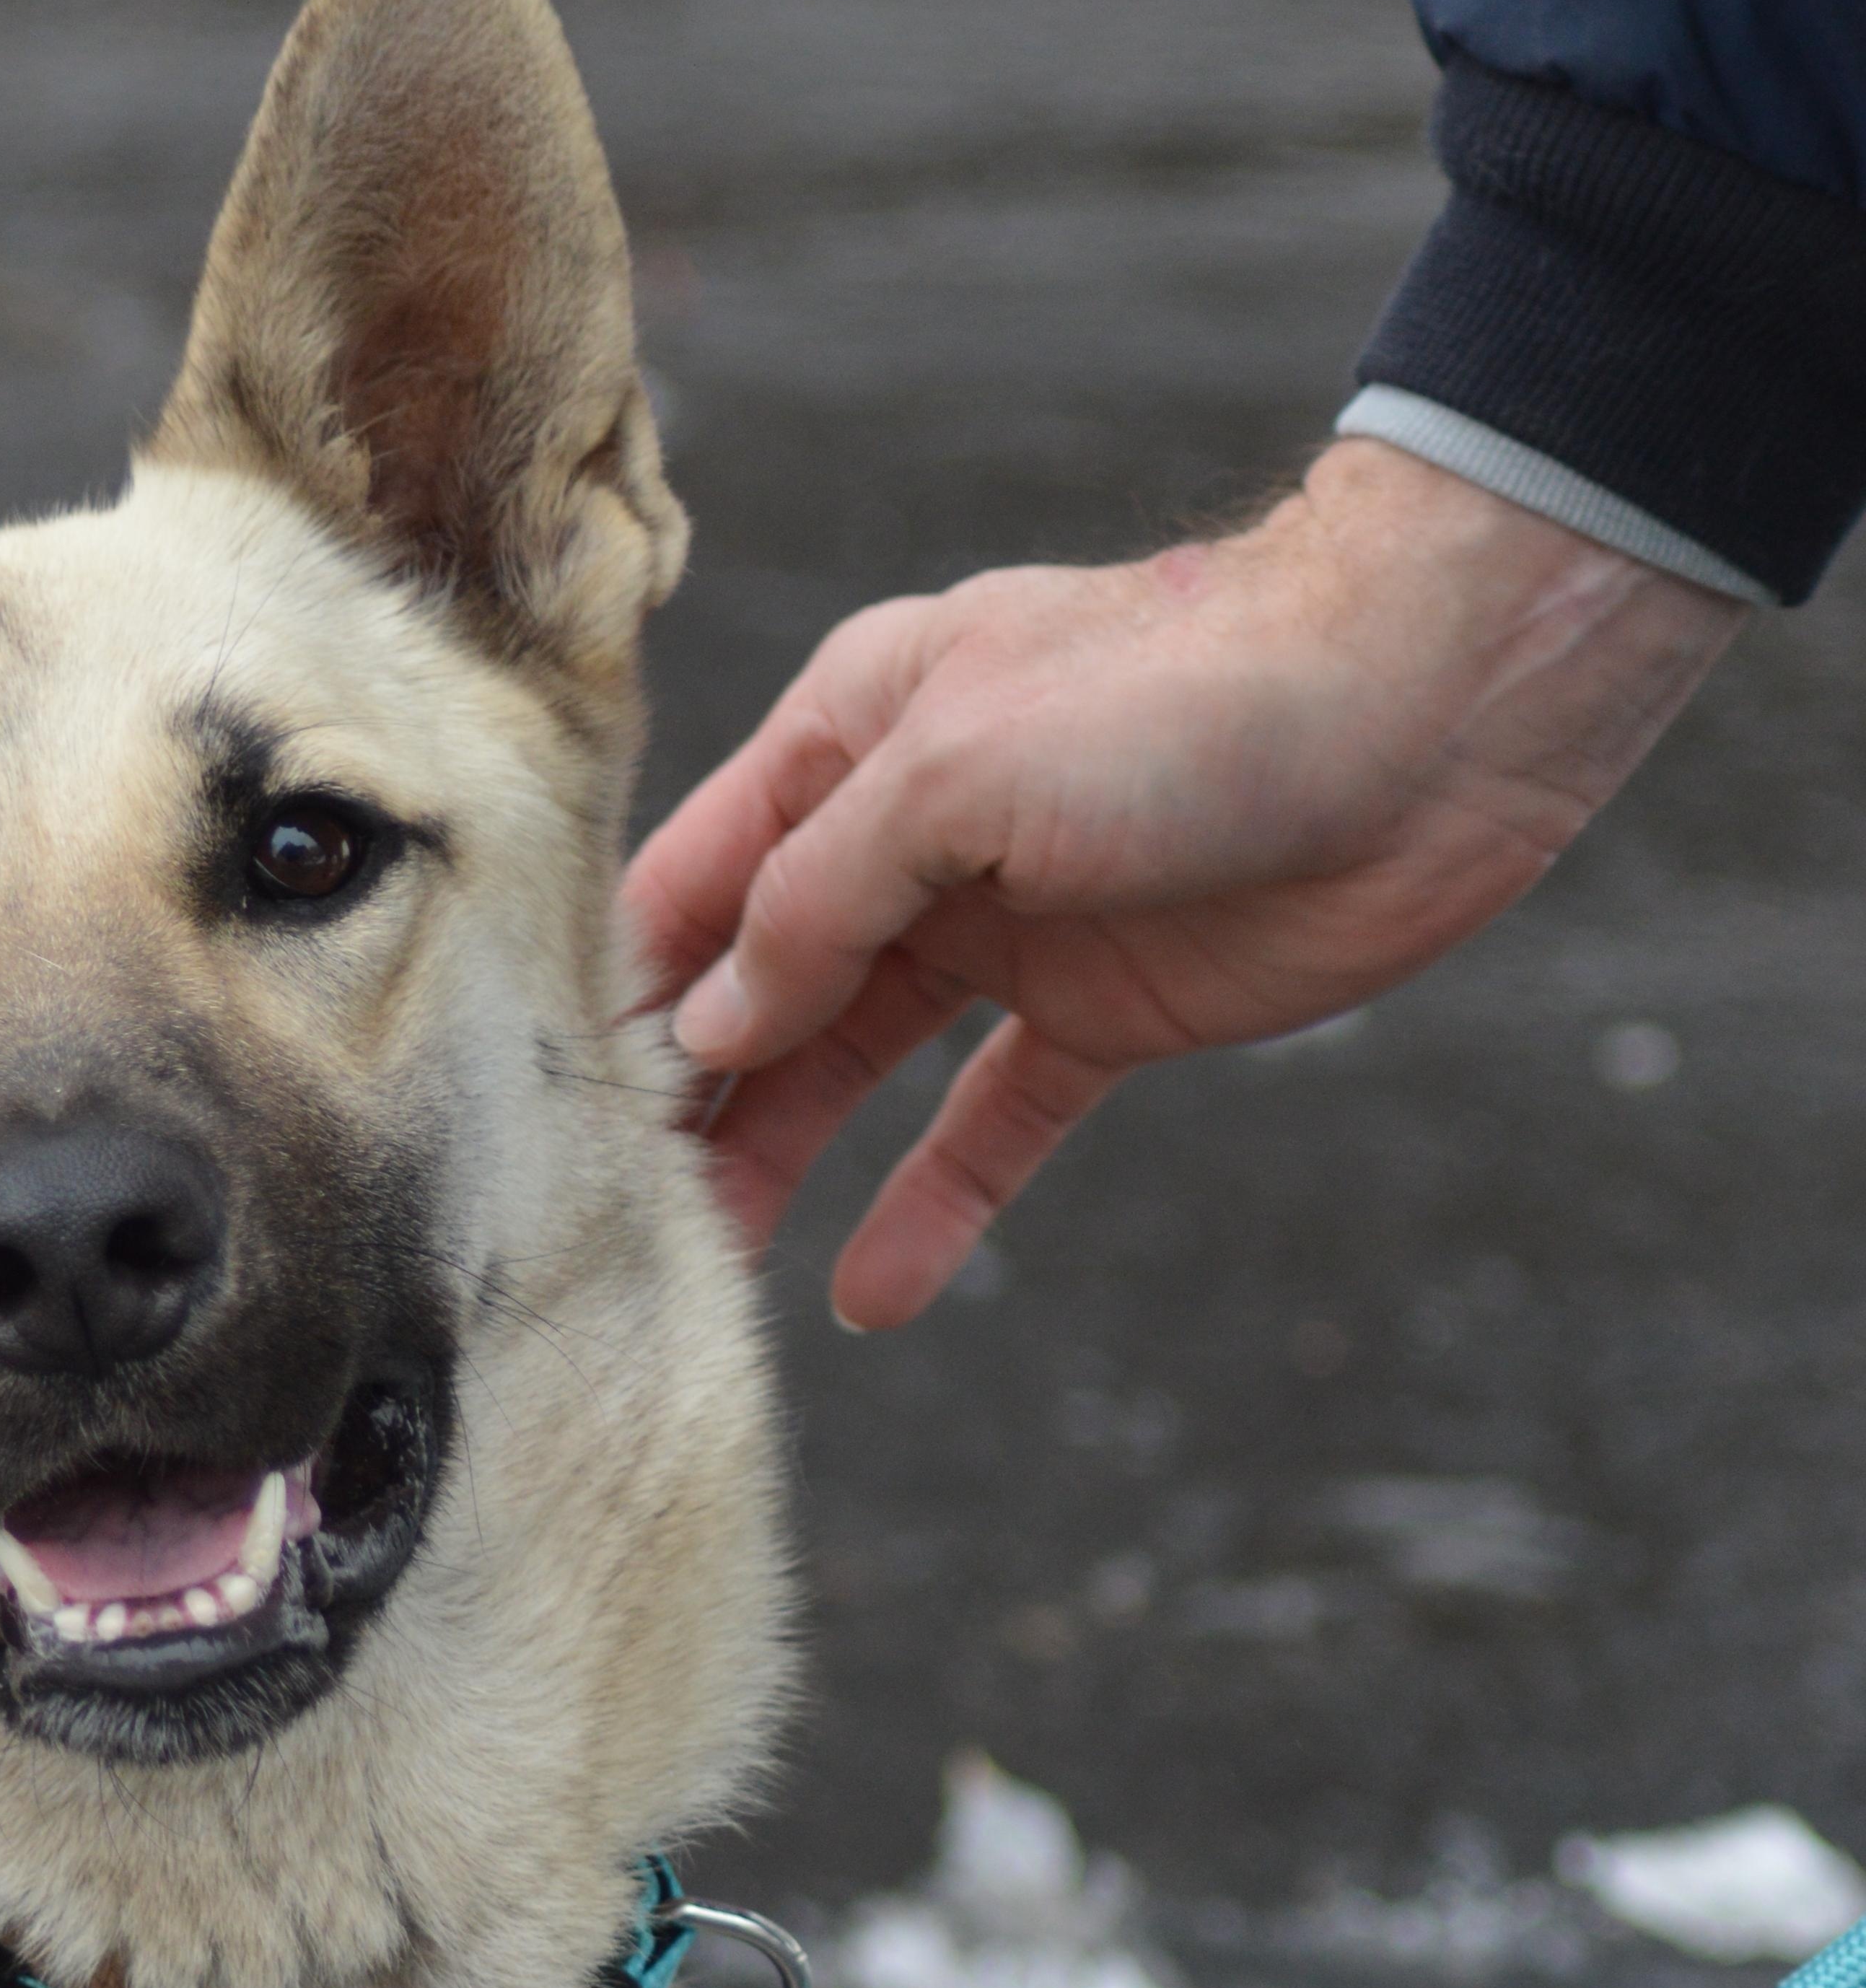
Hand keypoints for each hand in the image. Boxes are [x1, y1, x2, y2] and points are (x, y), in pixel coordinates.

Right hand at [625, 440, 1747, 1325]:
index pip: (696, 878)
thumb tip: (708, 1033)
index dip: (629, 987)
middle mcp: (907, 836)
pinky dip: (934, 1203)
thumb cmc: (1180, 693)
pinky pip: (992, 1122)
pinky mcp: (1101, 1012)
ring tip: (712, 1269)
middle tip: (616, 1213)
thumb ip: (816, 902)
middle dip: (691, 1092)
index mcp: (848, 740)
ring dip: (784, 1160)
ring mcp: (1004, 929)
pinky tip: (871, 1294)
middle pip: (762, 984)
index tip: (558, 1102)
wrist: (1430, 713)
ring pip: (856, 1065)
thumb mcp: (956, 775)